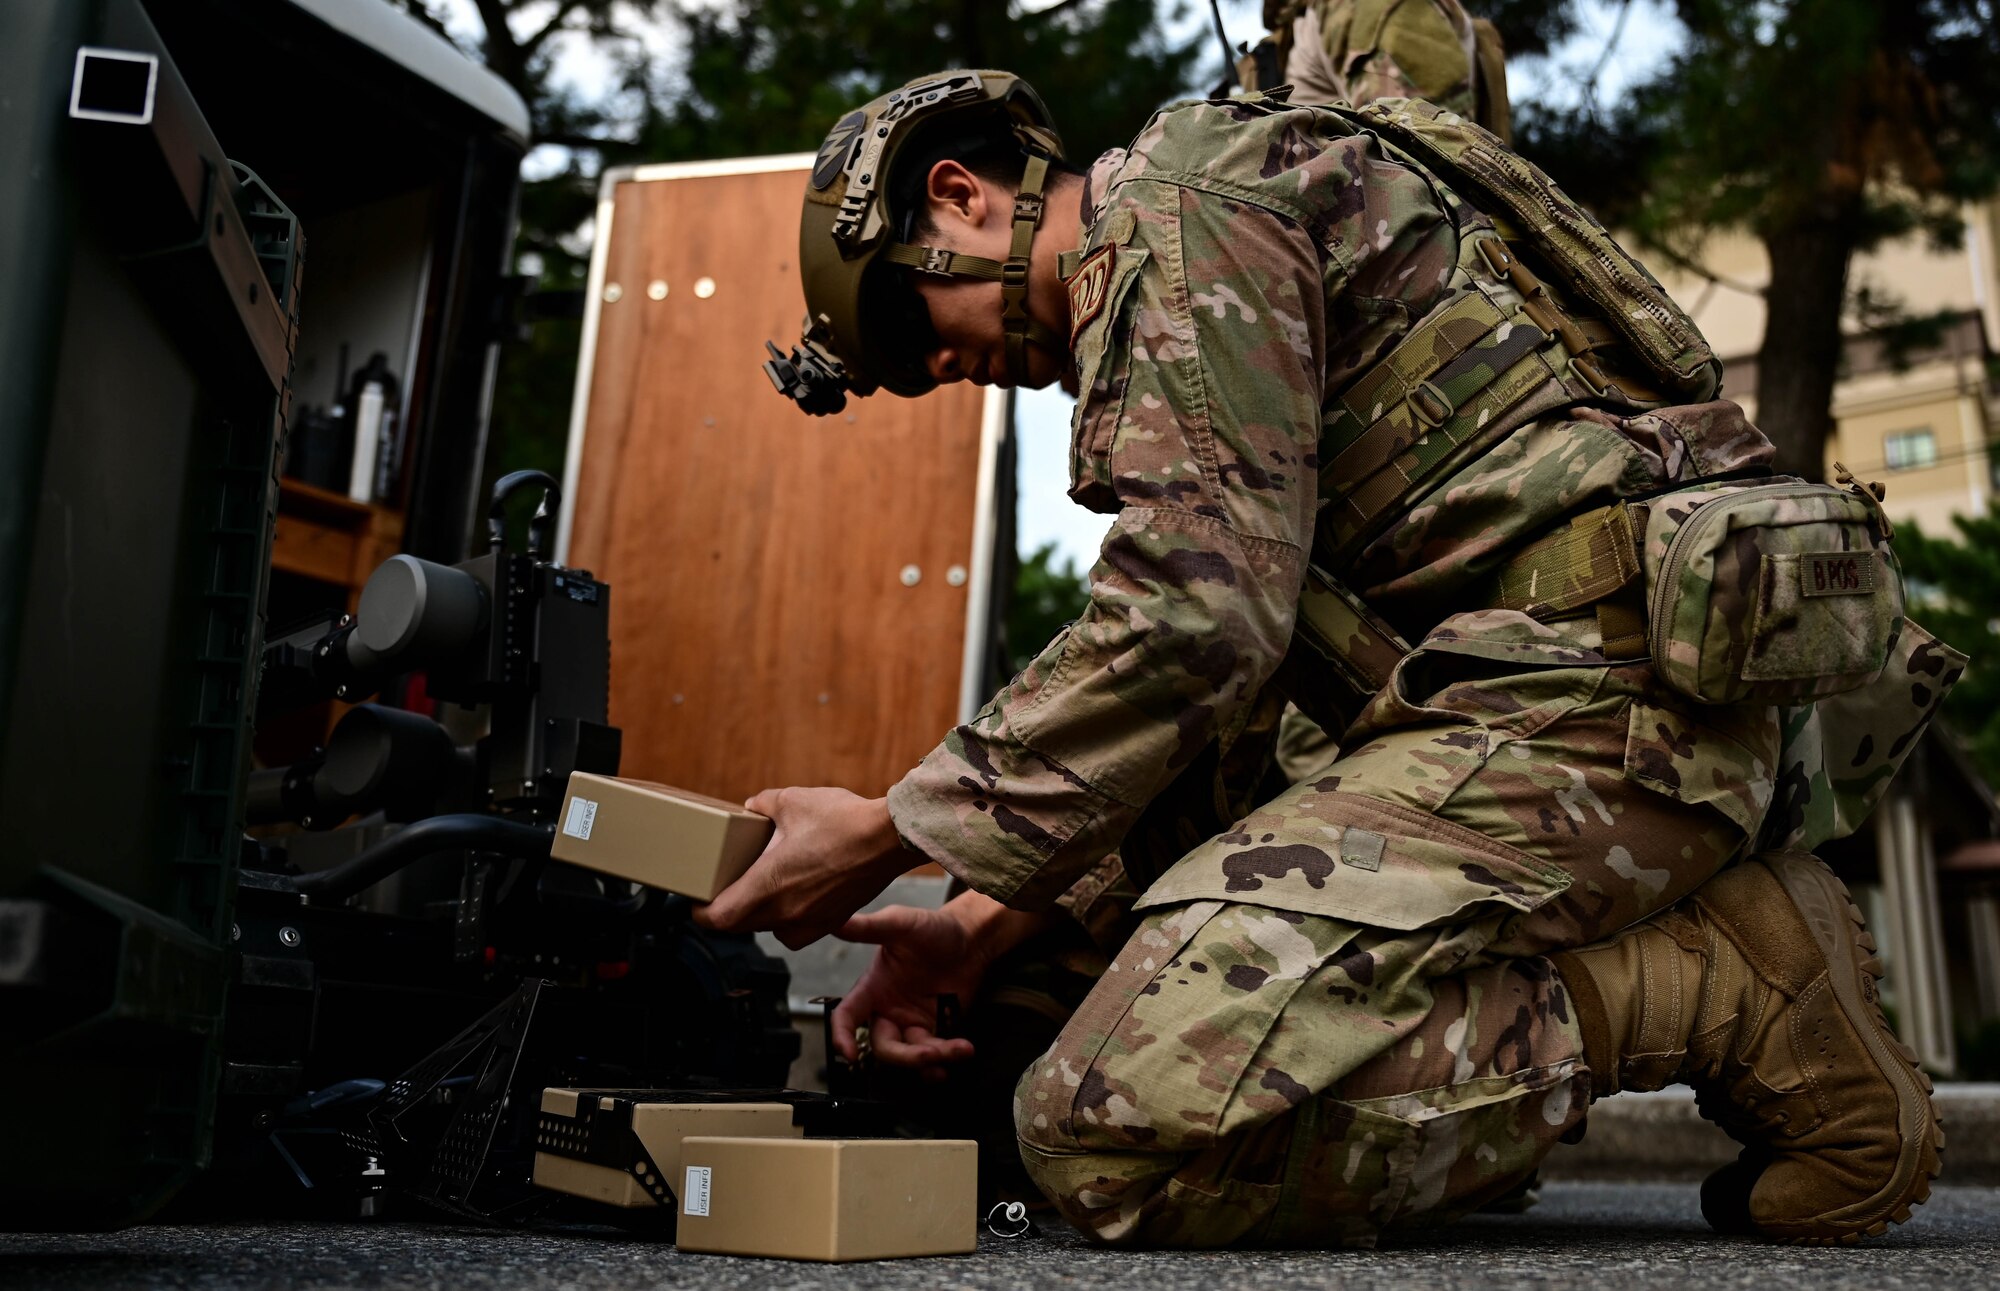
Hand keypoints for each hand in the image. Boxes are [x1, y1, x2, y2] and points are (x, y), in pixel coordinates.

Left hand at [693, 787, 912, 948]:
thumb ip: (761, 805)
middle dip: (728, 909)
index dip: (700, 912)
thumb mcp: (792, 801)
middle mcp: (786, 914)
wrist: (891, 838)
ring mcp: (811, 923)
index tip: (697, 901)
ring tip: (764, 886)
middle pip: (740, 926)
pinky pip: (796, 928)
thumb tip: (752, 808)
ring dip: (760, 914)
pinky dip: (788, 914)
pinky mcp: (831, 923)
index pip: (718, 919)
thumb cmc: (843, 821)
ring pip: (769, 929)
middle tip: (726, 887)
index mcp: (769, 886)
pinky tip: (796, 889)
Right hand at [831, 891, 1054, 1077]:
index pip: (847, 1017)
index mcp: (873, 987)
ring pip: (910, 1055)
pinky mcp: (936, 1030)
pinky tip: (960, 1052)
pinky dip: (944, 1061)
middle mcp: (889, 1009)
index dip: (843, 1036)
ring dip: (932, 1060)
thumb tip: (834, 922)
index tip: (850, 1055)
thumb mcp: (900, 924)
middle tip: (932, 1053)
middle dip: (906, 1056)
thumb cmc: (933, 928)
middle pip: (883, 1047)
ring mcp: (912, 1022)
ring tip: (960, 1049)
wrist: (972, 939)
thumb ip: (868, 927)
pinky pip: (933, 1055)